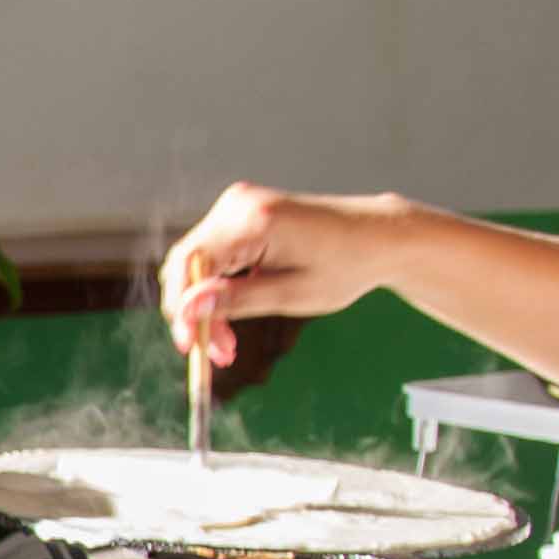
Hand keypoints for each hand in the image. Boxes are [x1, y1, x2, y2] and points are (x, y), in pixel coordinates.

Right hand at [157, 183, 399, 365]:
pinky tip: (231, 317)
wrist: (377, 237)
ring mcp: (238, 206)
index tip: (189, 346)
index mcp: (256, 221)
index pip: (192, 262)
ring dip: (204, 306)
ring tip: (228, 345)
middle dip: (194, 313)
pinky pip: (212, 256)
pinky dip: (216, 289)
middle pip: (189, 263)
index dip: (181, 306)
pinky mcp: (241, 214)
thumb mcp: (293, 294)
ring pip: (197, 263)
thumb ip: (237, 300)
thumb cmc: (346, 265)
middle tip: (217, 354)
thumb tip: (188, 309)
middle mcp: (239, 205)